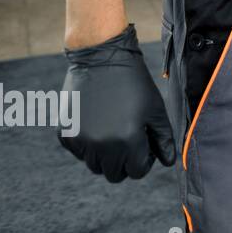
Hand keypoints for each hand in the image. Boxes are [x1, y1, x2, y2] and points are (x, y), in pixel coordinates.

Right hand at [59, 22, 176, 181]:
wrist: (101, 58)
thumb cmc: (134, 83)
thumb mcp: (156, 110)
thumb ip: (163, 139)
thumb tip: (166, 162)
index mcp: (127, 141)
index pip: (137, 171)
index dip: (144, 161)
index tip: (145, 144)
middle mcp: (102, 145)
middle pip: (114, 174)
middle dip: (125, 162)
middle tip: (129, 140)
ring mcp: (80, 141)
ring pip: (95, 166)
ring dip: (106, 155)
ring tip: (113, 129)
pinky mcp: (65, 133)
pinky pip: (79, 152)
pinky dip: (88, 145)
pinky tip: (96, 123)